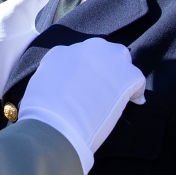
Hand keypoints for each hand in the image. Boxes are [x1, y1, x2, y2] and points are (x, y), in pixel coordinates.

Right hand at [18, 38, 146, 174]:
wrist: (54, 125)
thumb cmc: (41, 114)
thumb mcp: (38, 88)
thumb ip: (51, 81)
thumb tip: (58, 89)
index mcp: (60, 53)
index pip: (76, 55)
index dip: (83, 70)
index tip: (84, 84)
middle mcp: (83, 49)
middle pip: (100, 50)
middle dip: (102, 65)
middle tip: (102, 86)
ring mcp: (106, 59)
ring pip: (120, 58)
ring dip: (119, 73)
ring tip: (118, 91)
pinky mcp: (125, 74)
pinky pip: (137, 78)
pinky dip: (136, 90)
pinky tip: (133, 101)